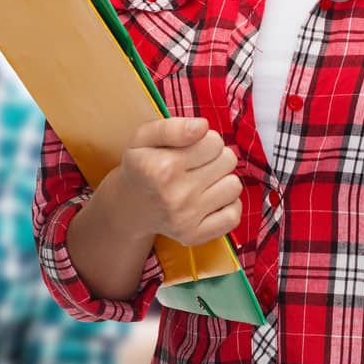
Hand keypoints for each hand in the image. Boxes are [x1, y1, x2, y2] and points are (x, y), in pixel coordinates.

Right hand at [112, 116, 241, 247]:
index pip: (215, 141)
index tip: (189, 149)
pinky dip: (226, 205)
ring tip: (201, 182)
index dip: (205, 141)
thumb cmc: (143, 165)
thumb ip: (173, 126)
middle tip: (195, 165)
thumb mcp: (145, 137)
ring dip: (222, 180)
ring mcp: (185, 219)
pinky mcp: (194, 236)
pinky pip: (233, 215)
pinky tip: (208, 201)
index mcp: (163, 168)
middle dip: (215, 158)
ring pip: (235, 186)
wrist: (129, 206)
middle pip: (228, 160)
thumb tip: (202, 126)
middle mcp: (175, 196)